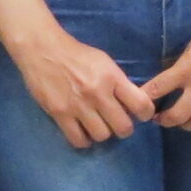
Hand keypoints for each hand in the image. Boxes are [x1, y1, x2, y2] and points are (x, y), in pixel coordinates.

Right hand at [11, 29, 155, 149]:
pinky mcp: (59, 114)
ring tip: (99, 126)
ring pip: (102, 136)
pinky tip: (83, 132)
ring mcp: (78, 105)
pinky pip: (77, 139)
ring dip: (103, 134)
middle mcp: (98, 93)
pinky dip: (84, 140)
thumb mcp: (106, 62)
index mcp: (112, 77)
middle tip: (118, 124)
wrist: (44, 50)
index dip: (146, 114)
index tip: (142, 116)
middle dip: (124, 128)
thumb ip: (119, 83)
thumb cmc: (78, 54)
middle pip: (123, 127)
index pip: (140, 104)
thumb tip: (132, 104)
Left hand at [147, 0, 190, 138]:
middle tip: (160, 119)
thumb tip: (169, 82)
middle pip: (178, 115)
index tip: (141, 105)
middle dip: (165, 120)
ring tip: (183, 122)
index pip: (158, 88)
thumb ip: (182, 65)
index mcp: (188, 66)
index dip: (145, 99)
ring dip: (187, 126)